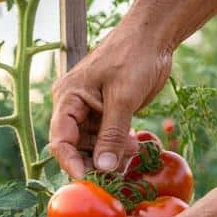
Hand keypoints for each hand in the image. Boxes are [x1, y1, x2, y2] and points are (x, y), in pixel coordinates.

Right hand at [48, 27, 172, 177]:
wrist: (155, 35)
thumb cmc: (134, 57)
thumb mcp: (123, 98)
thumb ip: (112, 135)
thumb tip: (103, 168)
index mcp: (68, 98)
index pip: (60, 139)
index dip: (71, 163)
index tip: (88, 180)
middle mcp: (74, 107)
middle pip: (76, 147)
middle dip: (96, 161)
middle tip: (118, 170)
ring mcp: (91, 111)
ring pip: (93, 146)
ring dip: (111, 155)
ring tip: (132, 149)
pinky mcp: (108, 113)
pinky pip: (108, 139)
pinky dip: (120, 146)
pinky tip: (134, 144)